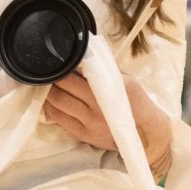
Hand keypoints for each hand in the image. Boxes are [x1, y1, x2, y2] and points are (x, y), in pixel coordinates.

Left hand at [43, 72, 171, 173]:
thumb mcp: (125, 79)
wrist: (144, 131)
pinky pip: (58, 119)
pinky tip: (50, 100)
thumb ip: (104, 68)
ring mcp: (89, 123)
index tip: (57, 62)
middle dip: (51, 80)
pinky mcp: (83, 134)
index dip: (62, 69)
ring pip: (56, 105)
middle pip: (61, 90)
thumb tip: (81, 55)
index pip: (75, 77)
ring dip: (47, 94)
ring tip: (46, 85)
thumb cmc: (134, 100)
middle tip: (48, 72)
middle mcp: (98, 107)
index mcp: (109, 89)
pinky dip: (50, 108)